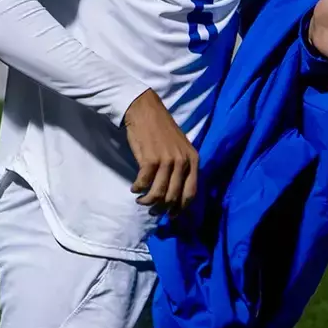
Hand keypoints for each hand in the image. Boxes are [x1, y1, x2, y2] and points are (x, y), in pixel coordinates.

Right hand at [123, 88, 197, 212]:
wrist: (145, 111)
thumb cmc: (161, 129)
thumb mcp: (180, 148)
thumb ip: (182, 167)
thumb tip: (175, 190)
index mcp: (193, 160)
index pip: (191, 193)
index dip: (181, 208)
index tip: (172, 215)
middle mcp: (182, 163)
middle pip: (173, 196)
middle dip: (161, 208)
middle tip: (152, 211)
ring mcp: (166, 161)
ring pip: (158, 193)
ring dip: (147, 201)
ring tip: (141, 201)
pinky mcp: (149, 159)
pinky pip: (143, 182)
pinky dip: (137, 189)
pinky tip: (134, 188)